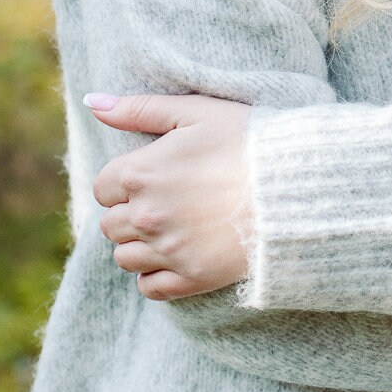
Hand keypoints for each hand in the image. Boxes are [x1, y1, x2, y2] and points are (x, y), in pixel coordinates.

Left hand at [88, 92, 254, 299]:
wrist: (298, 187)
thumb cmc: (250, 141)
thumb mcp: (196, 111)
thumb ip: (139, 108)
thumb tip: (94, 103)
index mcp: (140, 173)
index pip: (102, 188)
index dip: (124, 183)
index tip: (151, 178)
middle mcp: (146, 215)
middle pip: (110, 225)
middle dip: (130, 214)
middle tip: (164, 203)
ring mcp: (167, 250)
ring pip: (124, 258)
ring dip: (139, 246)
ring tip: (169, 231)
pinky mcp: (191, 278)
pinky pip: (149, 288)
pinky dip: (154, 277)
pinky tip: (176, 257)